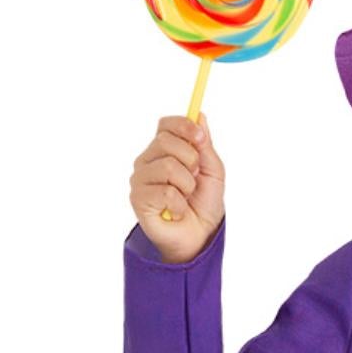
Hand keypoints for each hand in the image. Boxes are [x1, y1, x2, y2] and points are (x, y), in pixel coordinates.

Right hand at [129, 114, 225, 263]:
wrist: (199, 237)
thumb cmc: (203, 204)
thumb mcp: (213, 171)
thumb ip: (205, 145)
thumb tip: (199, 116)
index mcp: (163, 150)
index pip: (166, 125)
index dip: (184, 127)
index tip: (201, 139)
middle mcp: (148, 161)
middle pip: (167, 142)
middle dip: (191, 161)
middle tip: (194, 180)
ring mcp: (140, 179)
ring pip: (168, 167)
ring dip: (187, 186)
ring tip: (185, 198)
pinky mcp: (138, 199)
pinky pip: (166, 192)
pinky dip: (180, 204)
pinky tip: (176, 212)